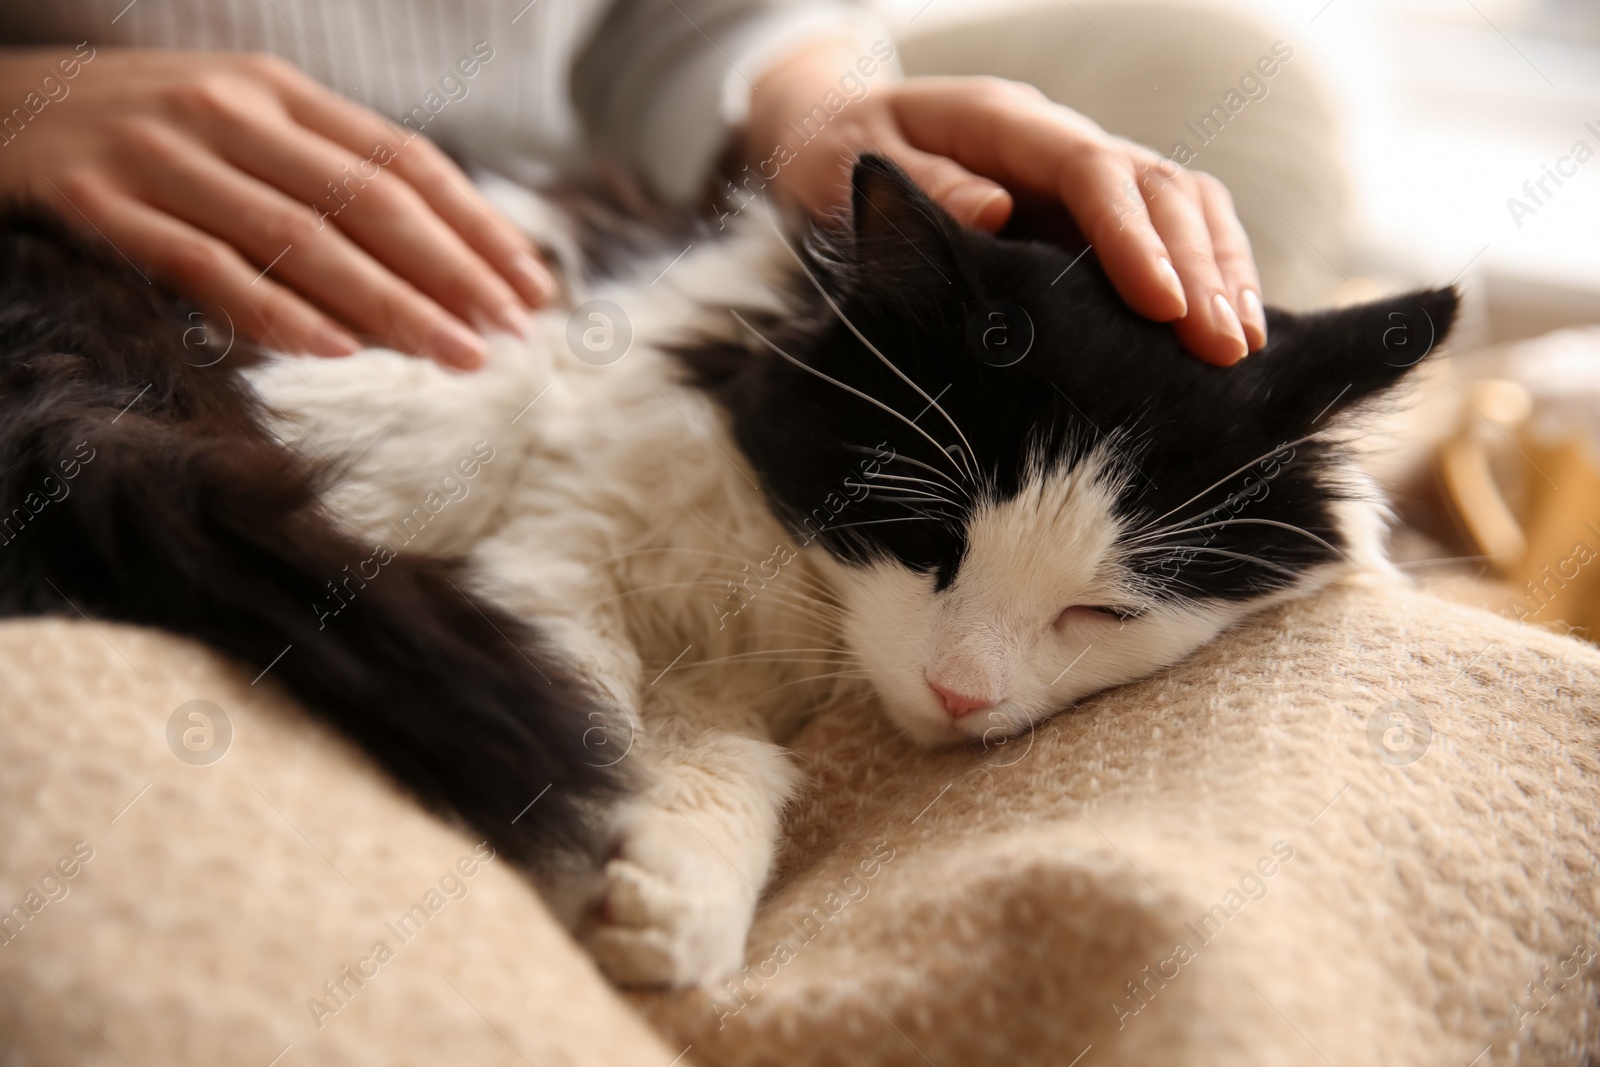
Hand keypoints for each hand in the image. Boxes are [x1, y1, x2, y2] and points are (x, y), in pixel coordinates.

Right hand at [0, 47, 558, 367]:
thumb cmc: (145, 135)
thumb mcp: (242, 130)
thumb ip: (326, 179)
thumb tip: (438, 264)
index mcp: (278, 93)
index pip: (404, 162)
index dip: (477, 227)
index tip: (531, 288)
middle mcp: (230, 114)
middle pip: (369, 202)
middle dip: (453, 274)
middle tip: (512, 335)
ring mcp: (162, 155)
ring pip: (301, 237)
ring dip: (390, 304)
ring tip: (457, 355)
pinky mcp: (98, 201)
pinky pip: (203, 265)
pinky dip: (274, 310)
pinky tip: (337, 352)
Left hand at [743, 45, 1264, 365]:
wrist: (832, 137)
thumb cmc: (832, 160)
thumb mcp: (843, 170)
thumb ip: (920, 189)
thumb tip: (995, 211)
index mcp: (1001, 123)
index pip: (1091, 170)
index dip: (1134, 236)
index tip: (1165, 306)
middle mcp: (1055, 139)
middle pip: (1155, 185)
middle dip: (1200, 265)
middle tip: (1225, 349)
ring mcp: (1078, 171)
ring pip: (1180, 201)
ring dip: (1221, 268)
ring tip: (1243, 345)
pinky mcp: (1088, 210)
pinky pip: (1168, 228)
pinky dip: (1208, 270)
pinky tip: (1230, 325)